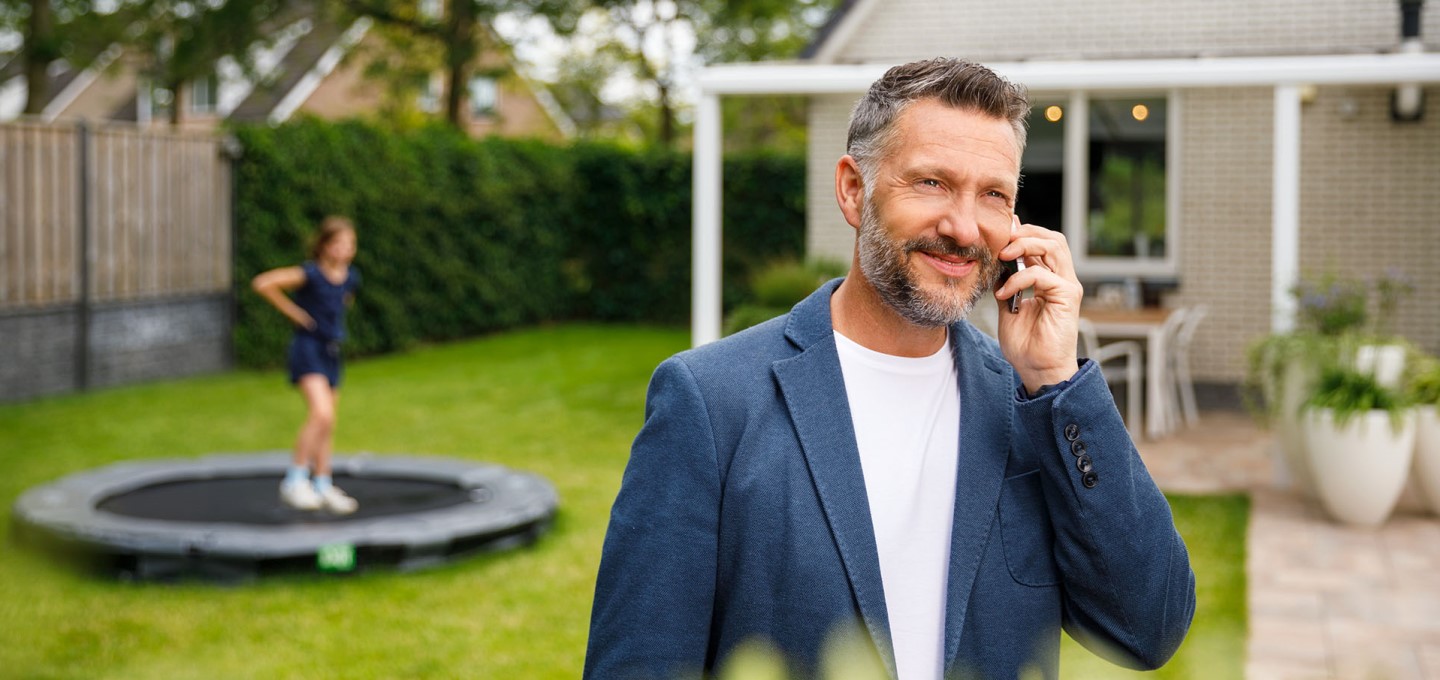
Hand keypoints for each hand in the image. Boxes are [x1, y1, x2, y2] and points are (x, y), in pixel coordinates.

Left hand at [993, 215, 1082, 392]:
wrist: (1037, 369)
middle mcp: (1061, 278)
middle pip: (1052, 238)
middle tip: (1001, 240)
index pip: (1042, 243)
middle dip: (1025, 233)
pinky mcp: (1067, 296)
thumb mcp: (1008, 308)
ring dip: (1025, 245)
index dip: (1023, 234)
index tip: (999, 234)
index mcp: (1049, 279)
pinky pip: (1041, 274)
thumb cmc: (1026, 344)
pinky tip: (1004, 293)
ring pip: (1053, 246)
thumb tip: (995, 267)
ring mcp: (1067, 286)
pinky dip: (1019, 279)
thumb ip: (1005, 285)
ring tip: (1004, 255)